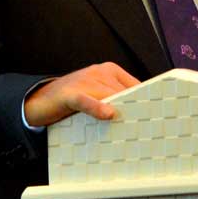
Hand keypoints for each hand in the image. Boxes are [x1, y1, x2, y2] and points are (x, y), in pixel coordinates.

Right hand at [23, 62, 139, 127]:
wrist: (38, 100)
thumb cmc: (73, 100)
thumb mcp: (98, 96)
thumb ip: (117, 101)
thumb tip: (142, 116)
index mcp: (109, 71)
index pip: (136, 85)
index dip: (147, 101)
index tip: (159, 115)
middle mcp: (99, 72)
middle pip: (125, 92)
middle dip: (136, 109)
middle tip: (150, 127)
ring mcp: (84, 81)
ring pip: (110, 96)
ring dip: (121, 112)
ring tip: (134, 128)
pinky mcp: (70, 94)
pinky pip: (87, 100)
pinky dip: (97, 107)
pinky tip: (108, 114)